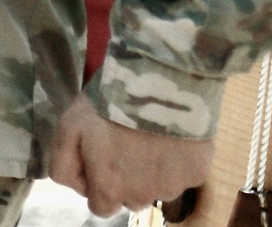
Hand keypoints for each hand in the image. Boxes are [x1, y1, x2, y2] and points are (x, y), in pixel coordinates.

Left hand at [50, 94, 213, 217]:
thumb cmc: (113, 100)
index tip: (111, 153)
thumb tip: (79, 186)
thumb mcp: (69, 127)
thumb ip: (63, 166)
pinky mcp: (198, 170)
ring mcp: (172, 185)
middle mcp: (140, 197)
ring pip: (162, 185)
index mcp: (107, 191)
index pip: (102, 204)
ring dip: (158, 167)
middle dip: (132, 175)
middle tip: (134, 139)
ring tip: (158, 131)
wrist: (160, 77)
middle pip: (134, 196)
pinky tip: (179, 131)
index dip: (105, 179)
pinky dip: (184, 157)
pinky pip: (188, 171)